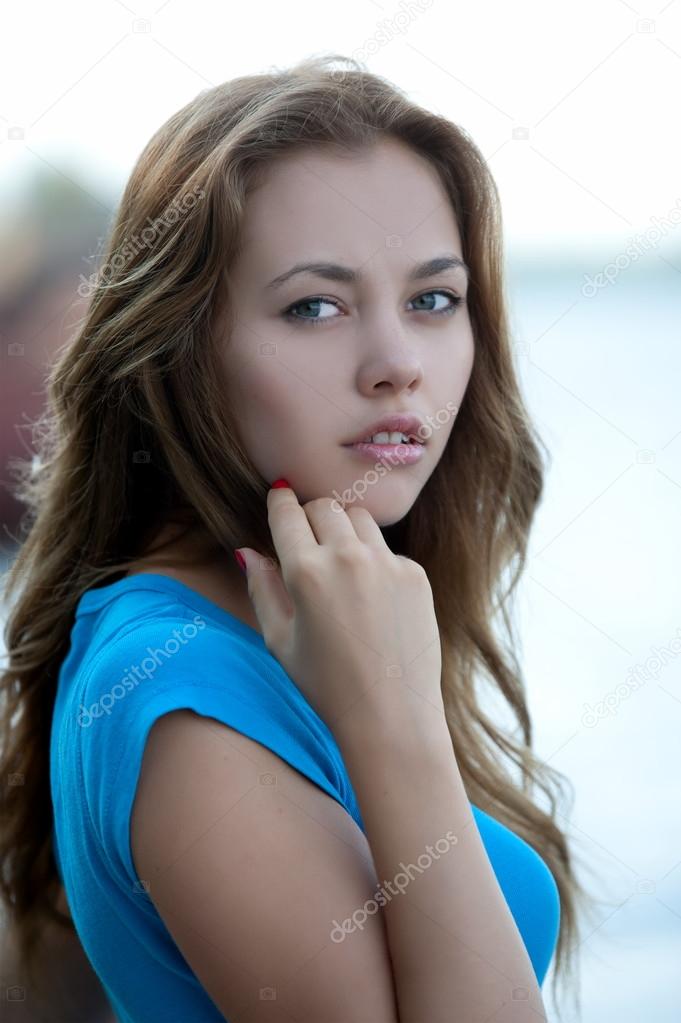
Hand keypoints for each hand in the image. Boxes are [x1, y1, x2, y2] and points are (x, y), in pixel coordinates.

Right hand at [237, 485, 442, 731]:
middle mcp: (348, 557)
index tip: (280, 494)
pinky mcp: (415, 574)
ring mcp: (387, 563)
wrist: (391, 714)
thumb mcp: (280, 640)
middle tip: (308, 534)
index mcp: (306, 572)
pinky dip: (374, 560)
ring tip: (339, 563)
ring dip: (344, 529)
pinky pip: (387, 550)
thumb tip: (247, 550)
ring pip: (359, 519)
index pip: (288, 513)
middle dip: (311, 514)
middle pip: (325, 506)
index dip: (280, 500)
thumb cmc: (326, 685)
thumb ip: (262, 588)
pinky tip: (371, 597)